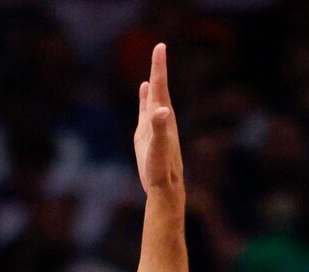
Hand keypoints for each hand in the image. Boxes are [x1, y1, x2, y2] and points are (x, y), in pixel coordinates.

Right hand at [133, 41, 183, 198]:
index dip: (159, 67)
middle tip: (159, 48)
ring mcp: (154, 125)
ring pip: (153, 97)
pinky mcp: (147, 134)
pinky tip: (144, 90)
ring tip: (153, 67)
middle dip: (158, 68)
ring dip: (153, 82)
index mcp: (164, 117)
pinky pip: (146, 110)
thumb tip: (160, 111)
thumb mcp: (158, 148)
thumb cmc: (161, 169)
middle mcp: (161, 118)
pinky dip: (145, 98)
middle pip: (159, 87)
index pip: (161, 86)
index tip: (160, 46)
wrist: (164, 187)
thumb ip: (159, 129)